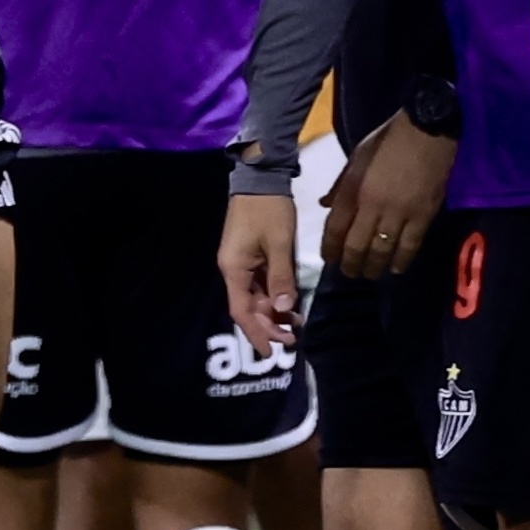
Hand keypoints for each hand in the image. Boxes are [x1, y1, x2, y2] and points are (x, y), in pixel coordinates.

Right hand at [218, 191, 299, 356]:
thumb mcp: (279, 243)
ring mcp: (240, 262)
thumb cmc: (268, 209)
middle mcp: (232, 269)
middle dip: (269, 325)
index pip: (241, 311)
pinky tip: (289, 303)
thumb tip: (284, 310)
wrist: (259, 177)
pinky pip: (259, 284)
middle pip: (248, 307)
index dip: (256, 333)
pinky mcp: (248, 255)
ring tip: (296, 324)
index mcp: (234, 268)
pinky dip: (273, 296)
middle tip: (293, 339)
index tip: (271, 353)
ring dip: (273, 312)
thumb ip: (281, 278)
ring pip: (255, 297)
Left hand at [321, 109, 455, 277]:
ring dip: (374, 267)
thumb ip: (341, 185)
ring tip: (370, 273)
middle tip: (349, 273)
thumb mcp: (357, 157)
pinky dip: (401, 261)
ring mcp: (400, 213)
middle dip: (350, 264)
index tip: (329, 259)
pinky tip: (395, 268)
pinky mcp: (423, 216)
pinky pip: (410, 246)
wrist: (426, 131)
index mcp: (354, 188)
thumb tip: (325, 206)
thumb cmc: (387, 141)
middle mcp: (373, 205)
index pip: (336, 228)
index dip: (330, 248)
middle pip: (357, 245)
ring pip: (383, 251)